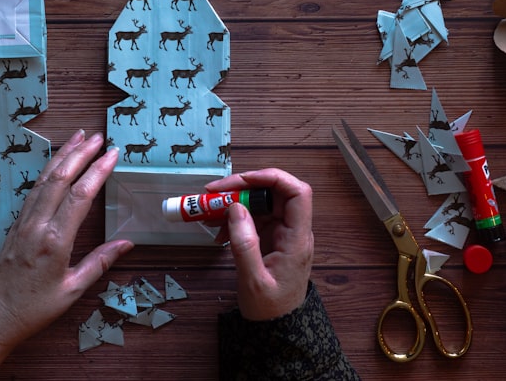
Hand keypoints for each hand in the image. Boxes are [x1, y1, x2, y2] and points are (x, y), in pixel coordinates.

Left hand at [0, 131, 132, 379]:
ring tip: (79, 137)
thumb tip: (127, 243)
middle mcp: (37, 225)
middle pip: (60, 179)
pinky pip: (34, 190)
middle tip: (99, 136)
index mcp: (54, 241)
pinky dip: (48, 171)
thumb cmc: (33, 310)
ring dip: (63, 156)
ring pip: (44, 180)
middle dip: (80, 154)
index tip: (113, 153)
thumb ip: (99, 263)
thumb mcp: (72, 291)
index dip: (98, 171)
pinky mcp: (16, 225)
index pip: (80, 196)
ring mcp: (24, 222)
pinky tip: (57, 163)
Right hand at [205, 168, 313, 320]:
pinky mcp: (271, 238)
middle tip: (213, 194)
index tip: (242, 180)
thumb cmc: (270, 309)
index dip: (272, 177)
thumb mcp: (253, 280)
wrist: (276, 328)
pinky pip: (253, 217)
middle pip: (275, 192)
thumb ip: (245, 243)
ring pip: (261, 203)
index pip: (296, 192)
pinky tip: (217, 229)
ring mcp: (282, 233)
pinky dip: (234, 218)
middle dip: (244, 188)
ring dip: (235, 202)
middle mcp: (293, 230)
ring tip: (209, 212)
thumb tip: (236, 208)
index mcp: (297, 239)